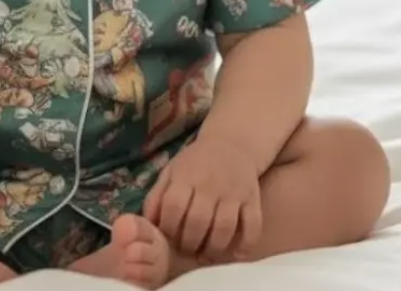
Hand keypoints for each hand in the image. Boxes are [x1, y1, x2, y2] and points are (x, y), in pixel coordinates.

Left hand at [142, 139, 262, 261]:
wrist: (232, 144)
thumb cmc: (195, 163)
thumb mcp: (171, 171)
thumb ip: (157, 196)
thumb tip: (148, 224)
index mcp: (186, 176)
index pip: (174, 207)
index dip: (168, 228)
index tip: (168, 239)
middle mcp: (210, 185)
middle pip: (198, 221)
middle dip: (190, 243)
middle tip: (187, 251)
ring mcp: (234, 192)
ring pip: (225, 227)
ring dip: (213, 248)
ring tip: (205, 256)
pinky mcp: (253, 199)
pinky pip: (253, 226)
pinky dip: (245, 244)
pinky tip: (235, 255)